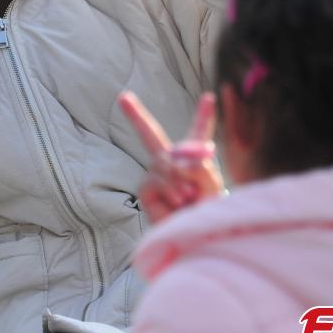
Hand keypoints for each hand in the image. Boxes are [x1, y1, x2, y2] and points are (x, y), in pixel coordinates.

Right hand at [118, 91, 223, 223]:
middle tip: (122, 97)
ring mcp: (155, 173)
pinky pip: (157, 179)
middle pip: (149, 133)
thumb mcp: (210, 180)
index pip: (199, 132)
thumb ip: (196, 162)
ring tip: (189, 197)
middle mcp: (170, 161)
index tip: (210, 97)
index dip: (204, 115)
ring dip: (181, 180)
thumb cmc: (207, 208)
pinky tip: (178, 202)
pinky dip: (171, 190)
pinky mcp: (146, 188)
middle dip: (135, 115)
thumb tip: (173, 157)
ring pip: (166, 163)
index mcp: (194, 158)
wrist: (197, 234)